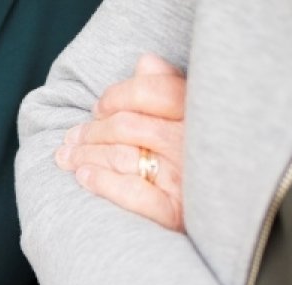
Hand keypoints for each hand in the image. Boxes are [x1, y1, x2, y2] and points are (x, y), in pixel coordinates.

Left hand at [56, 53, 186, 230]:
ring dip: (85, 155)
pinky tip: (84, 177)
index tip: (99, 107)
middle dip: (91, 131)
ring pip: (122, 157)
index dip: (119, 95)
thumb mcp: (191, 117)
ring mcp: (186, 180)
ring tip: (66, 157)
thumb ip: (167, 87)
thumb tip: (145, 61)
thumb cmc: (198, 159)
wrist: (226, 215)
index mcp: (200, 114)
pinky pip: (133, 194)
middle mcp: (193, 144)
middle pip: (128, 126)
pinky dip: (103, 183)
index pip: (154, 91)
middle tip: (70, 138)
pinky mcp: (176, 213)